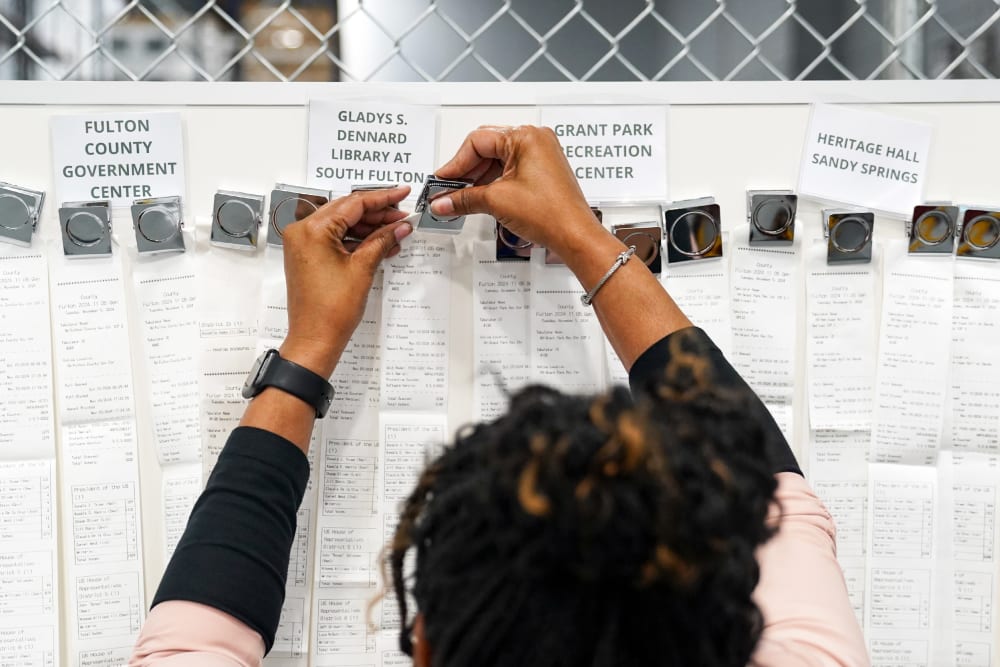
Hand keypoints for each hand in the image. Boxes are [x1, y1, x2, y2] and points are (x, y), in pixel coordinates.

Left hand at [280, 186, 412, 376]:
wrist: (315, 339)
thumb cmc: (330, 311)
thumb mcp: (363, 269)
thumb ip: (382, 240)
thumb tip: (399, 226)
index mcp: (312, 230)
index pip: (353, 203)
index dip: (382, 198)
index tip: (401, 194)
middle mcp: (302, 232)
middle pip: (346, 211)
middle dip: (377, 213)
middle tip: (402, 215)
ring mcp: (303, 244)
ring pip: (342, 224)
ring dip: (368, 227)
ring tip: (395, 231)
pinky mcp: (308, 256)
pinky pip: (335, 238)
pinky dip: (357, 239)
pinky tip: (379, 243)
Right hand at [431, 125, 605, 256]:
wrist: (575, 236)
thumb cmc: (552, 214)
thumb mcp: (497, 202)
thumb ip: (464, 199)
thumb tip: (444, 201)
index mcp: (525, 137)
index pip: (477, 141)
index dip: (456, 163)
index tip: (443, 180)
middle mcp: (535, 140)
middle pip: (486, 148)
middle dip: (466, 171)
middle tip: (449, 189)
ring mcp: (540, 155)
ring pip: (497, 160)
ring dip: (478, 179)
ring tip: (462, 198)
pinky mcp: (542, 171)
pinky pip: (510, 170)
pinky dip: (493, 183)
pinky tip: (481, 197)